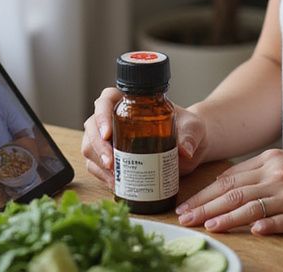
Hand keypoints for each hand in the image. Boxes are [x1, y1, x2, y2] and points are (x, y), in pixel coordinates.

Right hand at [80, 87, 211, 187]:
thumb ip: (190, 136)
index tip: (108, 133)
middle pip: (92, 126)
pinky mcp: (111, 158)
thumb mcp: (193, 128)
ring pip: (90, 147)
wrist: (189, 146)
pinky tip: (115, 184)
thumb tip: (185, 151)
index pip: (106, 99)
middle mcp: (115, 118)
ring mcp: (110, 138)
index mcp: (130, 101)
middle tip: (111, 163)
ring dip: (97, 162)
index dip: (101, 115)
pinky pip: (96, 165)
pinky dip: (102, 176)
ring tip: (114, 177)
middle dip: (97, 146)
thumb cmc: (188, 129)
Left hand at [175, 149, 282, 234]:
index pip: (229, 177)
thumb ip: (262, 173)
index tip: (185, 204)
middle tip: (182, 218)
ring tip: (206, 226)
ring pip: (249, 206)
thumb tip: (232, 187)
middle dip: (204, 206)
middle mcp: (277, 175)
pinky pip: (279, 221)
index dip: (204, 193)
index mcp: (272, 160)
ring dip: (224, 218)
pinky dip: (261, 226)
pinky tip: (248, 233)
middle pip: (232, 191)